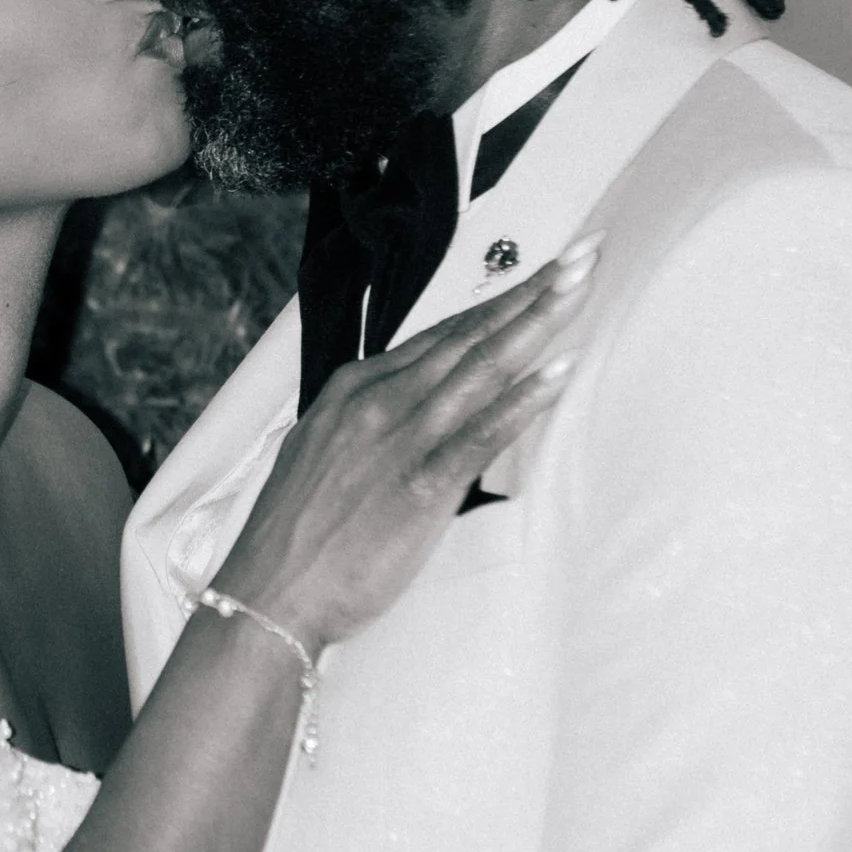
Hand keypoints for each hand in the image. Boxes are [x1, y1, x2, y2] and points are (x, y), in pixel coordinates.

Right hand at [217, 238, 594, 651]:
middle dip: (532, 292)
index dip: (497, 302)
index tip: (541, 274)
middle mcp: (379, 401)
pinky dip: (522, 399)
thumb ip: (369, 426)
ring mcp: (399, 439)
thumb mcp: (325, 457)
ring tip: (582, 286)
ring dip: (537, 323)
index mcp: (355, 389)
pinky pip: (481, 433)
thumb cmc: (296, 540)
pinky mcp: (418, 486)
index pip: (442, 334)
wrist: (267, 597)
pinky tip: (560, 371)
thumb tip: (410, 414)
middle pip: (470, 336)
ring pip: (481, 368)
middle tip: (585, 254)